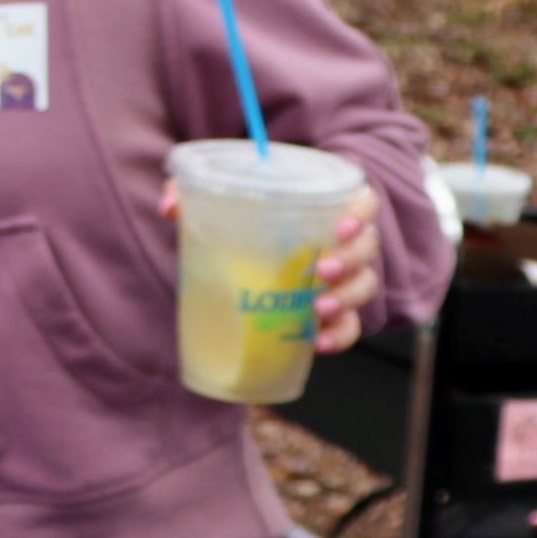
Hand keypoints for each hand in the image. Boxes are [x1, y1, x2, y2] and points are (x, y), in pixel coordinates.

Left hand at [155, 179, 385, 350]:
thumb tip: (169, 206)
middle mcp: (340, 242)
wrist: (237, 257)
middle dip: (352, 260)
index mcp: (323, 208)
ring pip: (364, 286)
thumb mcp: (214, 203)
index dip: (360, 212)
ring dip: (348, 298)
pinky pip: (350, 327)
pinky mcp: (330, 312)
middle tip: (322, 271)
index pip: (363, 201)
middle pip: (367, 247)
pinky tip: (319, 343)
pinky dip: (341, 336)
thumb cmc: (237, 220)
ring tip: (318, 309)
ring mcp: (340, 279)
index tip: (339, 227)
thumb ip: (189, 194)